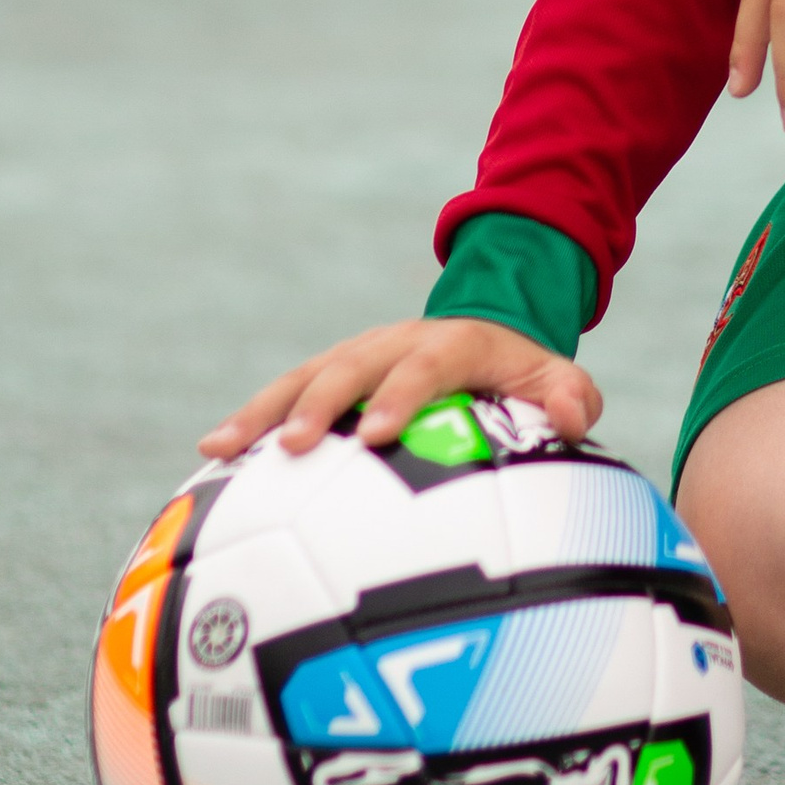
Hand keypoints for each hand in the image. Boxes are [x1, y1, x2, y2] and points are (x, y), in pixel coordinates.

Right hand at [198, 316, 603, 461]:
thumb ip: (570, 396)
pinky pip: (286, 394)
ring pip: (303, 376)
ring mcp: (357, 355)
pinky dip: (252, 420)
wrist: (482, 329)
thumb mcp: (555, 377)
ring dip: (263, 410)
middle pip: (350, 366)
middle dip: (320, 404)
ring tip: (221, 447)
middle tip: (295, 448)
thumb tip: (573, 417)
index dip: (400, 395)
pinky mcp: (331, 373)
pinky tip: (212, 455)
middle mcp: (395, 341)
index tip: (378, 434)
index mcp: (451, 343)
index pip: (425, 365)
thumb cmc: (519, 372)